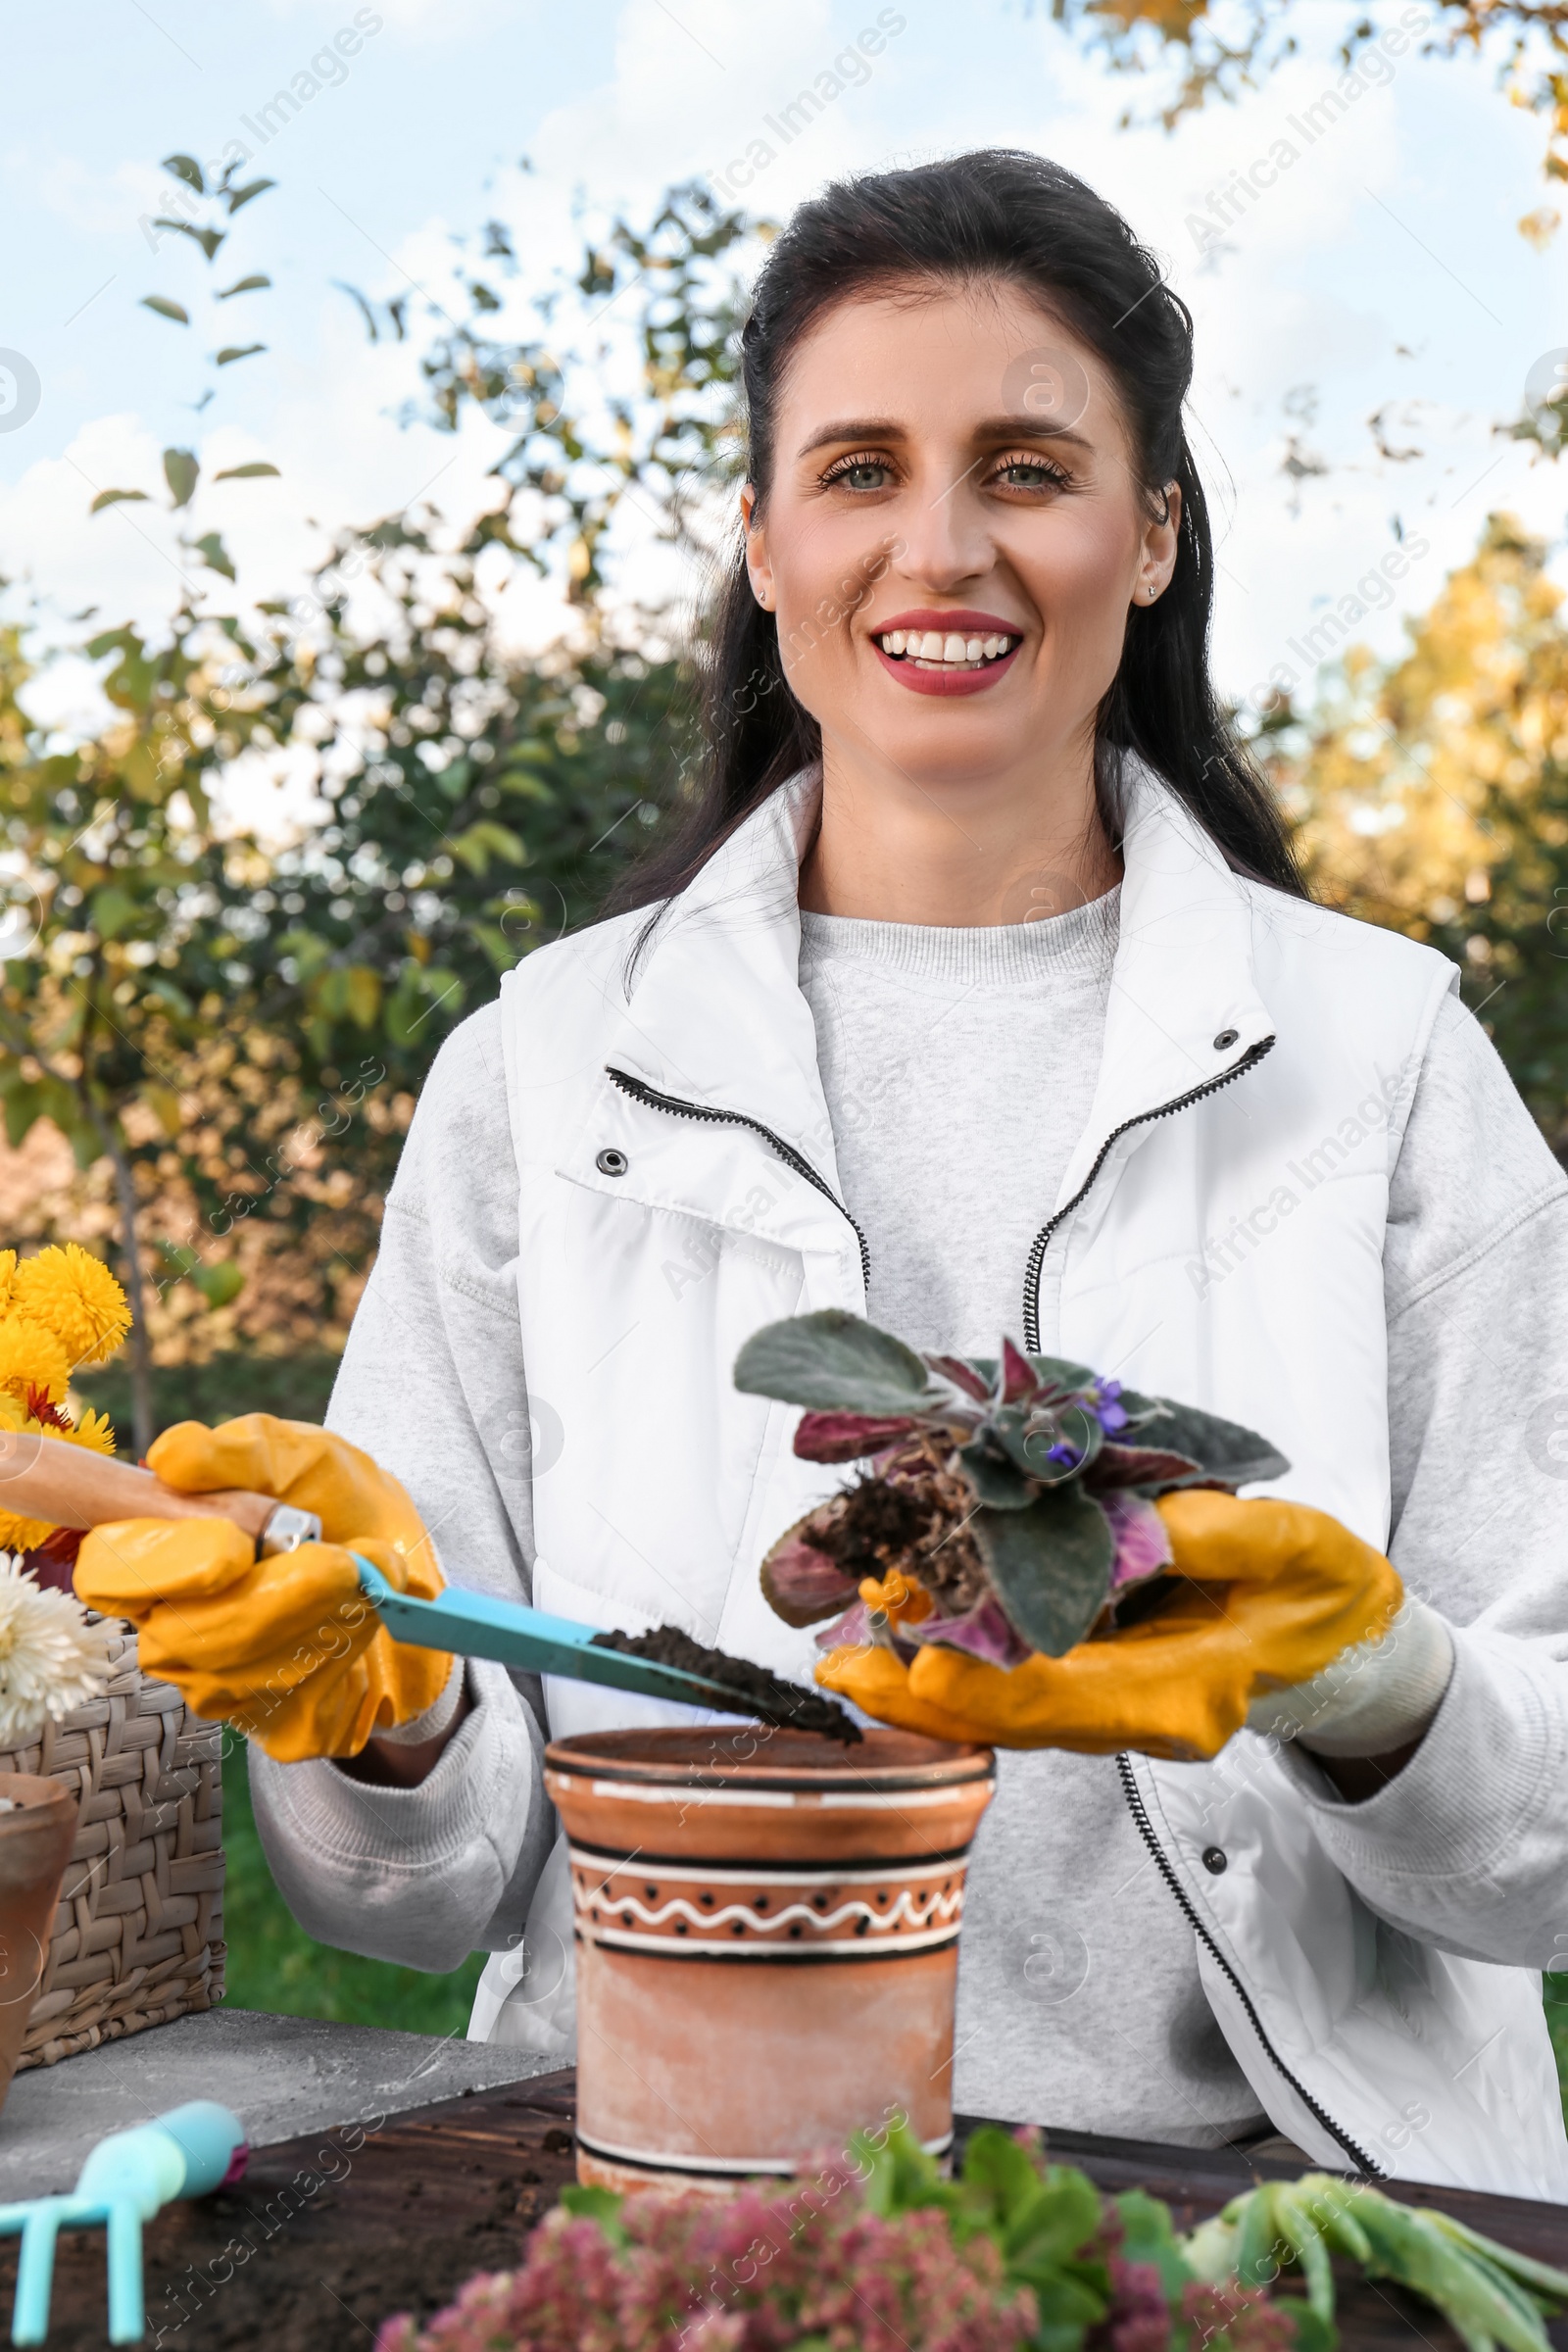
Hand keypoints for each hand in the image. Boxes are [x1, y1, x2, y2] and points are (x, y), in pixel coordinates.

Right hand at [74, 1417, 453, 1762]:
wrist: (407, 1557)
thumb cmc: (333, 1498)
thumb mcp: (292, 1453)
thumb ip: (233, 1452)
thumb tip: (169, 1461)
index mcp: (156, 1556)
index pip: (107, 1573)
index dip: (161, 1567)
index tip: (234, 1550)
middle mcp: (169, 1627)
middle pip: (181, 1635)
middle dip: (273, 1597)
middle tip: (338, 1560)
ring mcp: (216, 1684)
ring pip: (241, 1671)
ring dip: (320, 1617)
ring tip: (360, 1577)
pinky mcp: (275, 1724)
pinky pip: (296, 1703)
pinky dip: (345, 1649)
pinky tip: (361, 1619)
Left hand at [815, 1489, 1403, 1758]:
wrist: (1347, 1645)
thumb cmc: (1325, 1595)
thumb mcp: (1298, 1549)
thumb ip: (1223, 1535)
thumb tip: (1140, 1522)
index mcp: (1185, 1693)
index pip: (1066, 1699)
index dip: (985, 1686)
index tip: (916, 1669)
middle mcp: (1137, 1715)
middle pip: (1013, 1718)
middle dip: (921, 1694)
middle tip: (840, 1664)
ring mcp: (1114, 1707)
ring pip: (1004, 1707)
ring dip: (924, 1679)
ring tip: (848, 1644)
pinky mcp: (1099, 1683)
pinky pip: (1017, 1682)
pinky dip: (959, 1659)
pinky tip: (909, 1625)